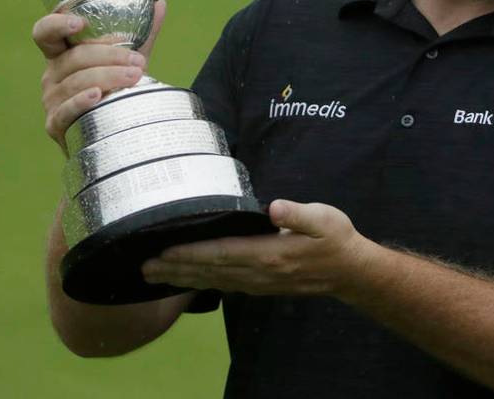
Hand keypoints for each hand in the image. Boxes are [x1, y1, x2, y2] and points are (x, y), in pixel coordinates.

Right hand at [32, 0, 166, 151]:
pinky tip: (97, 96)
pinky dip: (81, 102)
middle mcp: (52, 74)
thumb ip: (142, 34)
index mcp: (62, 54)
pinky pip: (66, 110)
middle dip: (109, 57)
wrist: (110, 132)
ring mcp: (51, 100)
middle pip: (74, 58)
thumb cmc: (115, 90)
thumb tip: (160, 3)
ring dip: (107, 77)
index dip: (57, 24)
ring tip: (135, 77)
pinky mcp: (55, 124)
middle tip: (138, 62)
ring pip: (75, 82)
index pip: (45, 33)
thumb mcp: (127, 61)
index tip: (80, 22)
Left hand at [141, 199, 371, 296]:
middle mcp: (259, 273)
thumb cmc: (336, 239)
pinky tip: (185, 280)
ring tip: (153, 275)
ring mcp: (258, 283)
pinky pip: (223, 285)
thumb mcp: (324, 219)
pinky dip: (200, 283)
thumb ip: (299, 213)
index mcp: (270, 255)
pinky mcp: (260, 285)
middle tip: (143, 266)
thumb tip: (275, 207)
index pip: (222, 253)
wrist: (350, 271)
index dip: (191, 253)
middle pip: (210, 271)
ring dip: (182, 278)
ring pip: (213, 281)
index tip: (164, 251)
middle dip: (175, 268)